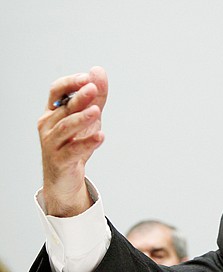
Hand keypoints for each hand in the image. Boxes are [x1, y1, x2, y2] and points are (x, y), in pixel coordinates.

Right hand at [38, 67, 107, 216]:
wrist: (65, 177)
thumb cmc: (74, 143)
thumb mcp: (88, 118)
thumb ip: (96, 96)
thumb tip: (98, 71)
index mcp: (53, 111)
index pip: (56, 91)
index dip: (71, 83)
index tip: (87, 78)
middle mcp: (48, 125)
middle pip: (63, 108)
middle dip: (78, 97)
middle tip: (92, 89)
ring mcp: (51, 143)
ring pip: (65, 128)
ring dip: (81, 118)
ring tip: (96, 111)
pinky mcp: (59, 161)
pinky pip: (73, 151)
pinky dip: (87, 143)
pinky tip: (100, 137)